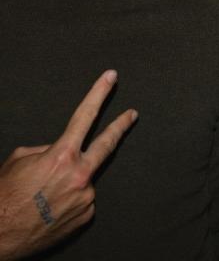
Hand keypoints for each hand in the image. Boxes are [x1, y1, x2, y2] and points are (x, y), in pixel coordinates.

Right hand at [0, 70, 137, 260]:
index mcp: (62, 156)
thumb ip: (47, 149)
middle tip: (132, 114)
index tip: (111, 77)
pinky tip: (52, 207)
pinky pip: (81, 200)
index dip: (99, 93)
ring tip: (45, 195)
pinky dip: (69, 200)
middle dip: (121, 125)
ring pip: (84, 179)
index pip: (85, 116)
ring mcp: (86, 196)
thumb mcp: (20, 160)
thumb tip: (62, 149)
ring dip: (70, 182)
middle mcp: (79, 175)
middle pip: (108, 143)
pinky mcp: (86, 215)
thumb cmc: (5, 196)